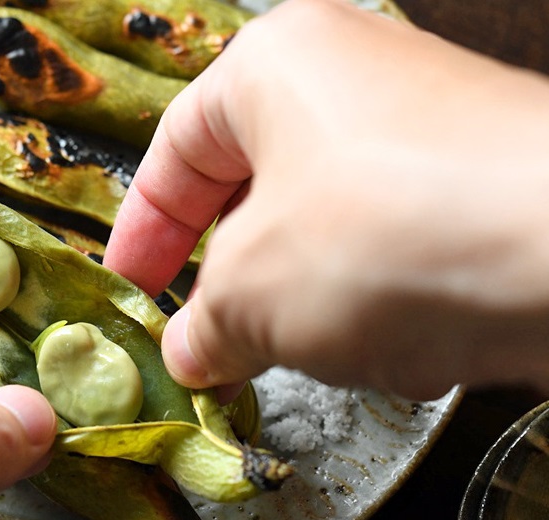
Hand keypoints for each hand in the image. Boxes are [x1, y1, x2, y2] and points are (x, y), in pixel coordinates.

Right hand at [104, 0, 548, 398]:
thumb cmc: (384, 238)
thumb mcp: (250, 295)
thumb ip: (203, 326)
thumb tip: (192, 354)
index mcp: (274, 66)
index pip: (176, 149)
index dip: (143, 230)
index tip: (134, 290)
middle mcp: (355, 77)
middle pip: (255, 183)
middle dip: (225, 272)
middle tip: (205, 335)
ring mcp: (428, 128)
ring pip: (326, 220)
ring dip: (298, 294)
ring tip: (292, 350)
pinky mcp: (484, 185)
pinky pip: (394, 243)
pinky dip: (371, 297)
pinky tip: (381, 343)